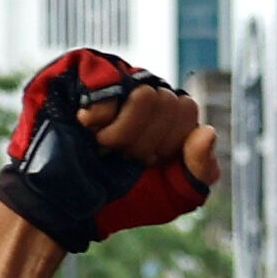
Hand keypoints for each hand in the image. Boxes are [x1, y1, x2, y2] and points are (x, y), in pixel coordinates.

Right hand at [0, 52, 218, 252]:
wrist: (69, 206)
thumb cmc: (121, 197)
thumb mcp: (176, 195)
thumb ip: (203, 169)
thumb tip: (207, 132)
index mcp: (169, 111)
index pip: (186, 109)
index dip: (167, 144)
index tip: (145, 162)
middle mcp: (142, 86)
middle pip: (167, 101)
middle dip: (143, 143)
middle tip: (119, 155)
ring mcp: (111, 76)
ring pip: (144, 94)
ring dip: (121, 134)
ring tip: (101, 144)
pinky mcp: (80, 70)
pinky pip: (107, 78)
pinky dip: (99, 116)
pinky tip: (86, 126)